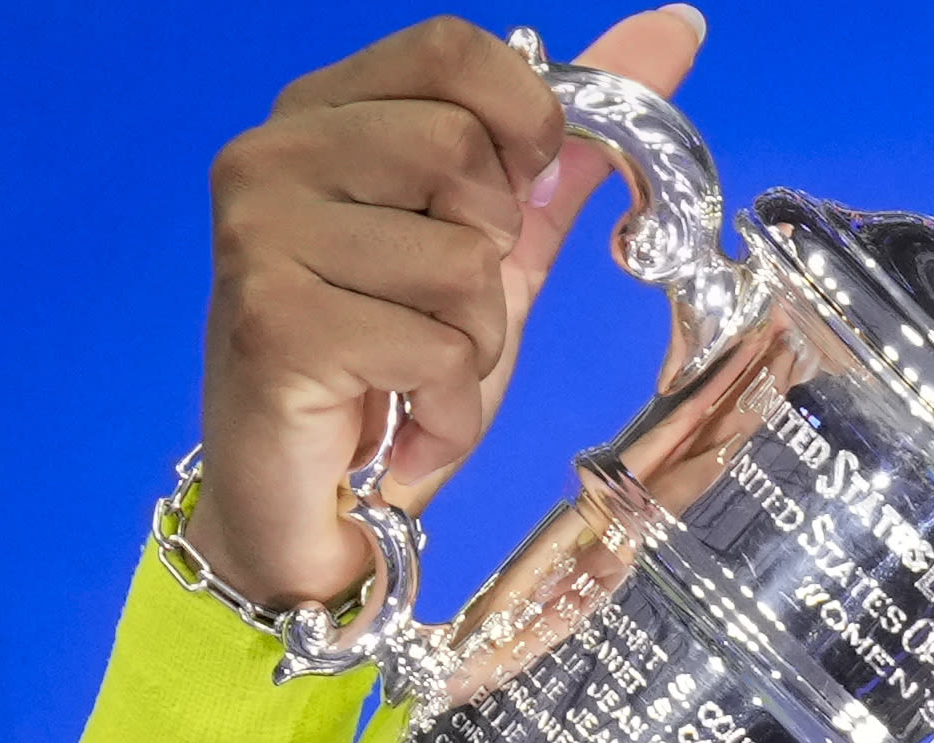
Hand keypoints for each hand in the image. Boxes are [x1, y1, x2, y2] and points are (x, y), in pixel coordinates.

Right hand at [187, 9, 705, 606]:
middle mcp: (272, 154)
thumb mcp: (500, 248)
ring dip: (472, 343)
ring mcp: (260, 233)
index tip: (510, 198)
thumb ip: (568, 147)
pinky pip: (440, 347)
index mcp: (323, 113)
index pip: (455, 50)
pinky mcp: (274, 321)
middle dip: (491, 257)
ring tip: (414, 373)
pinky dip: (448, 406)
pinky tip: (403, 422)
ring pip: (463, 262)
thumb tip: (672, 30)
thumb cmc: (396, 370)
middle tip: (437, 313)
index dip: (521, 125)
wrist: (316, 504)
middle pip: (463, 154)